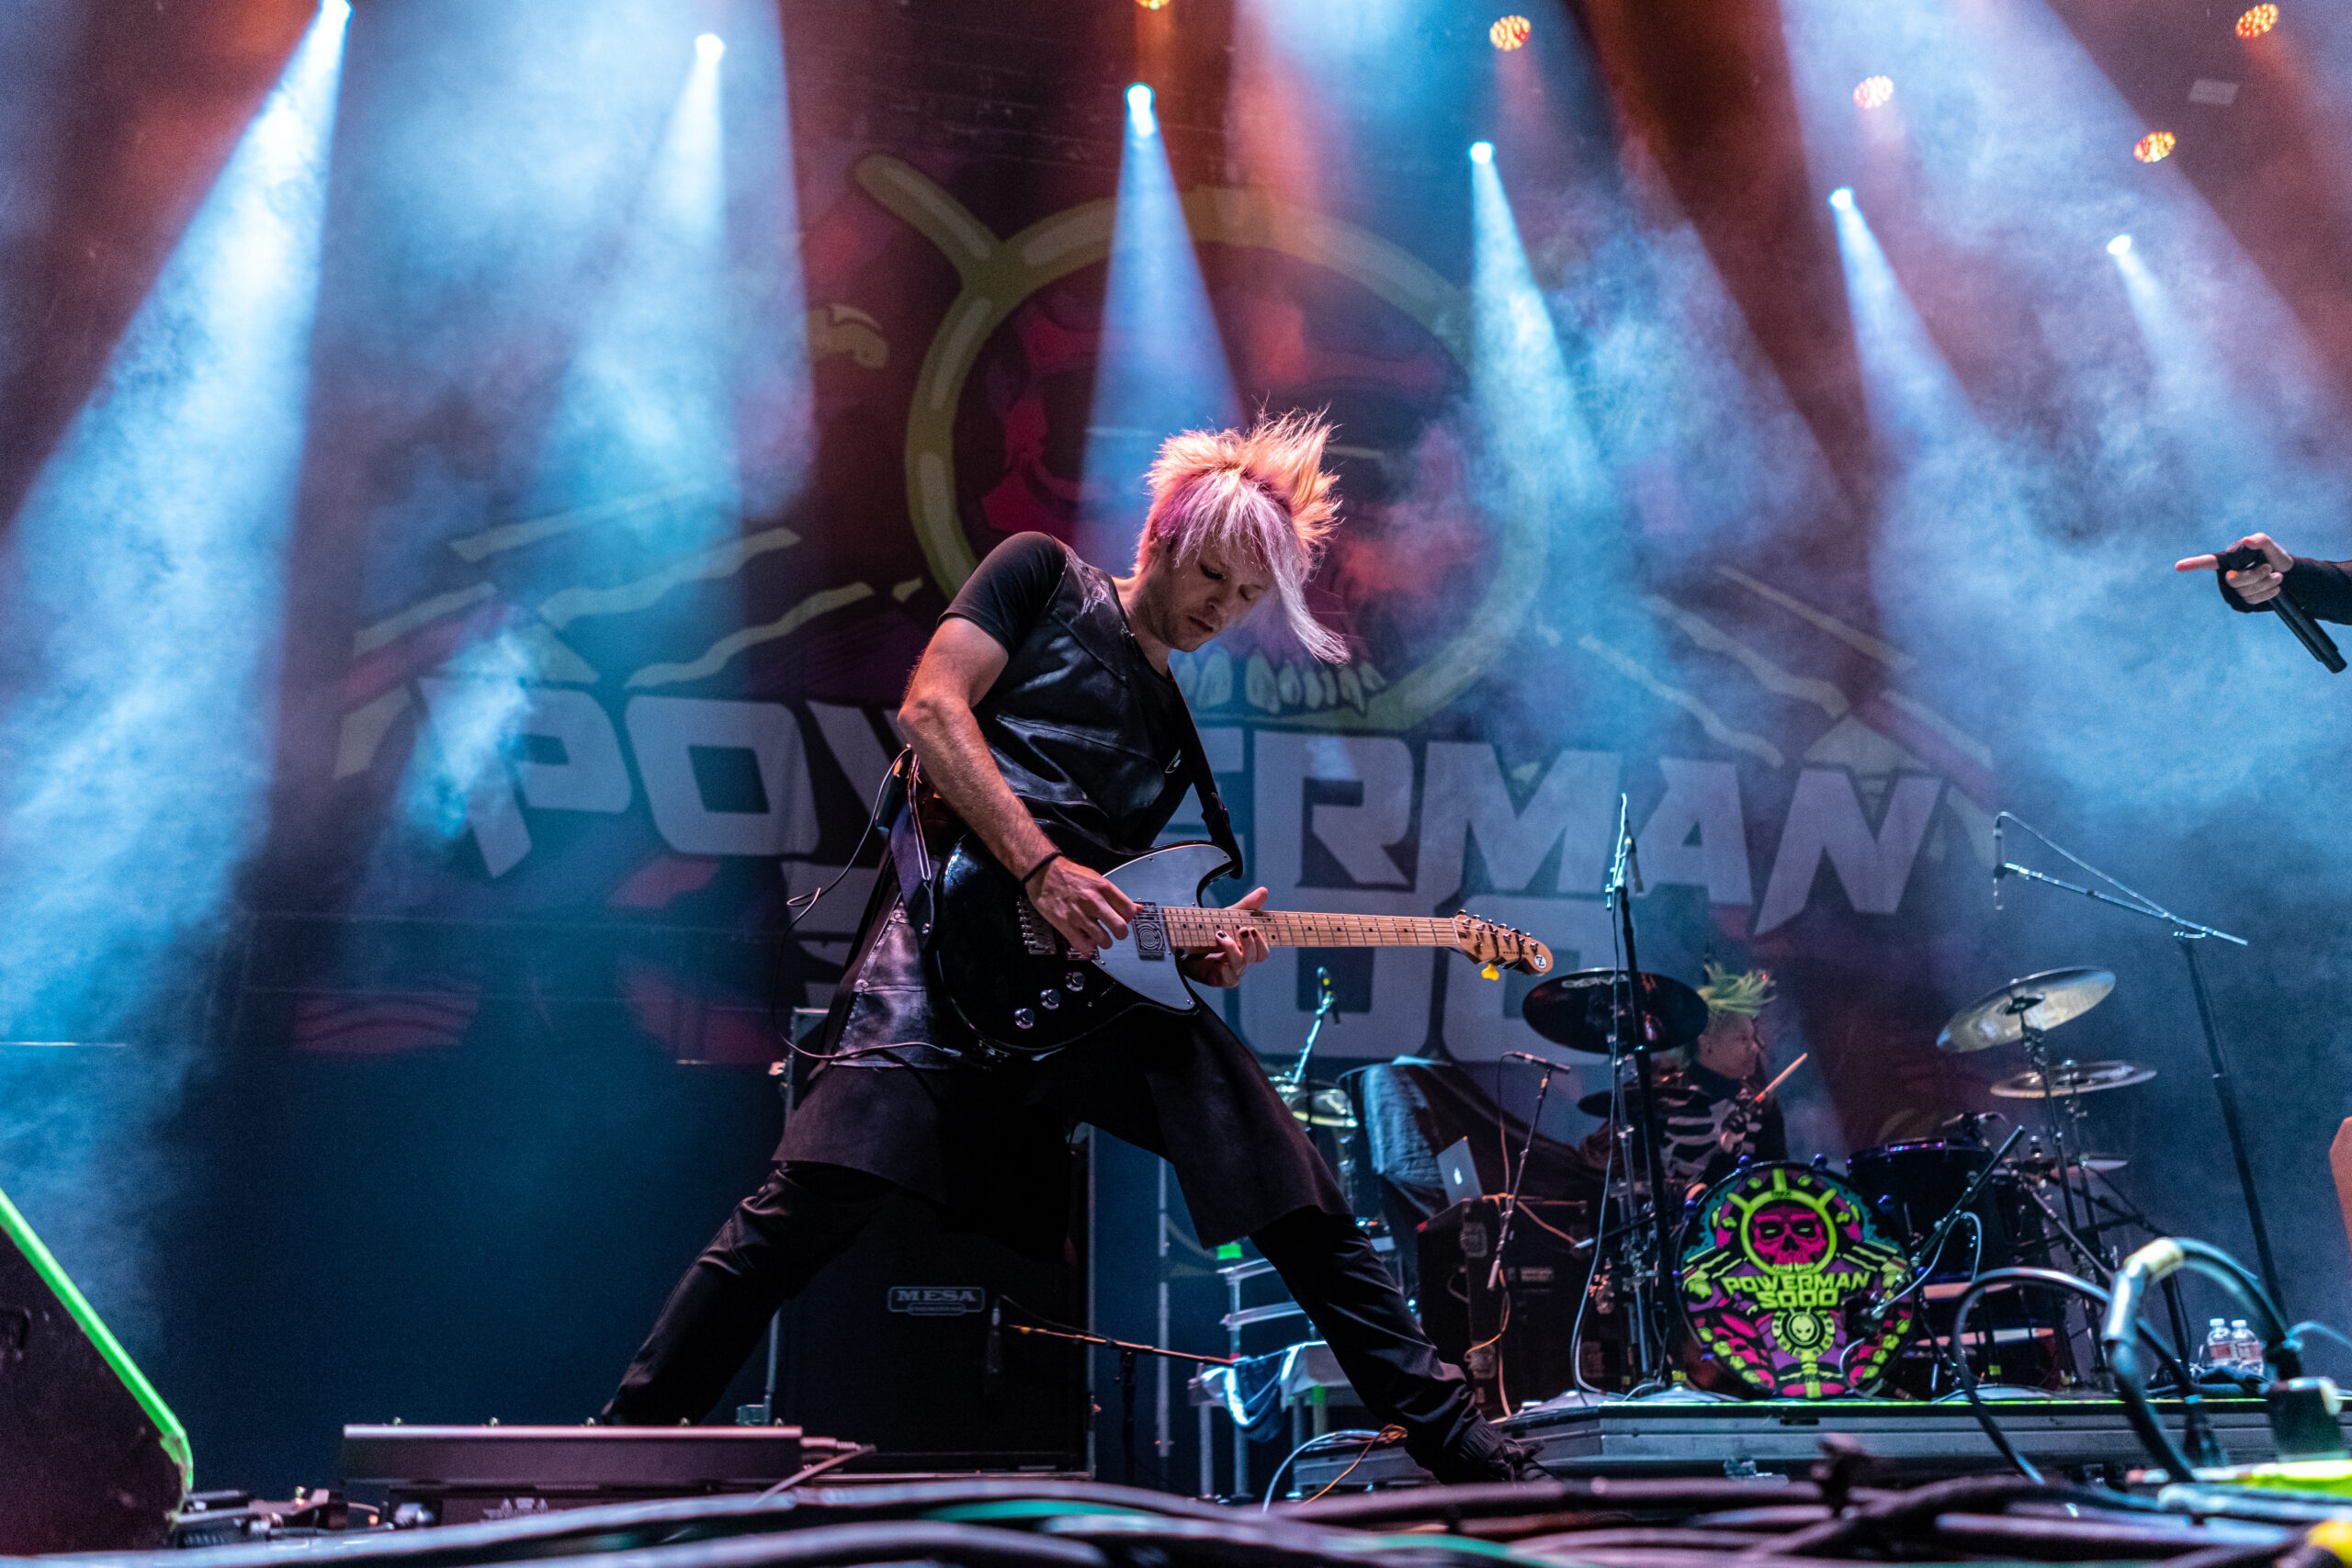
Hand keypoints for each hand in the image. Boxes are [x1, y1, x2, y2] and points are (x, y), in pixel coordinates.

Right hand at [1028, 856, 1135, 955]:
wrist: (1043, 872)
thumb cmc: (1068, 875)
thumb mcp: (1096, 878)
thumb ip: (1115, 895)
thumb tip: (1136, 908)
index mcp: (1103, 887)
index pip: (1129, 910)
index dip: (1129, 918)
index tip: (1124, 919)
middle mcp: (1093, 901)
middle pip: (1120, 927)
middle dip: (1121, 934)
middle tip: (1116, 933)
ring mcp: (1079, 914)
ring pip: (1104, 940)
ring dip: (1105, 942)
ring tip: (1101, 937)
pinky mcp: (1066, 924)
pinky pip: (1083, 945)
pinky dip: (1087, 947)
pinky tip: (1086, 940)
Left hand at [1180, 886, 1271, 987]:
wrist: (1183, 946)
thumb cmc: (1208, 934)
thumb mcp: (1228, 917)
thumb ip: (1246, 905)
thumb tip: (1264, 891)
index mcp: (1246, 950)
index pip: (1263, 950)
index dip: (1263, 941)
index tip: (1253, 928)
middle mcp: (1242, 962)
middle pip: (1258, 957)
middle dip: (1252, 943)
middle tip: (1242, 929)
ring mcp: (1232, 972)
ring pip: (1242, 964)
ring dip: (1233, 948)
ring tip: (1221, 935)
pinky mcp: (1219, 979)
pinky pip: (1228, 974)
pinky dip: (1223, 961)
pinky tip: (1214, 952)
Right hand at [2176, 532, 2291, 604]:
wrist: (2287, 575)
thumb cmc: (2275, 557)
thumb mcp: (2271, 546)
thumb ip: (2261, 540)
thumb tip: (2246, 540)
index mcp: (2228, 560)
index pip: (2208, 562)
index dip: (2193, 564)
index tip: (2178, 566)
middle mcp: (2227, 575)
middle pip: (2234, 580)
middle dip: (2255, 575)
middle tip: (2269, 568)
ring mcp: (2234, 590)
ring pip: (2245, 591)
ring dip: (2266, 583)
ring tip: (2277, 576)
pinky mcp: (2242, 602)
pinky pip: (2253, 600)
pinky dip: (2268, 593)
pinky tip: (2274, 587)